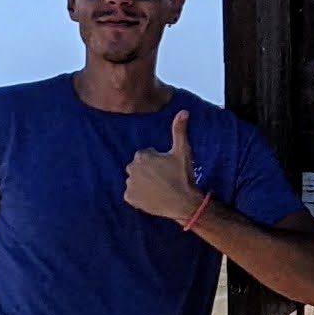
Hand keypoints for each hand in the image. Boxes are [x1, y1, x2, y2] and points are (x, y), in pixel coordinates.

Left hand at [124, 108, 205, 230]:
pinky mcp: (129, 198)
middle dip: (147, 171)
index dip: (157, 161)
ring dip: (143, 183)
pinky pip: (131, 194)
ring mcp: (129, 184)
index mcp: (141, 155)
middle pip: (138, 167)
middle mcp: (131, 168)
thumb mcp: (182, 151)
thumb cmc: (183, 176)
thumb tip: (183, 111)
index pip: (145, 155)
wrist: (184, 202)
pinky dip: (139, 196)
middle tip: (163, 178)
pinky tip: (152, 197)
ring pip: (135, 180)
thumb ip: (179, 130)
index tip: (167, 168)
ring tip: (159, 188)